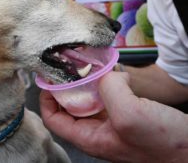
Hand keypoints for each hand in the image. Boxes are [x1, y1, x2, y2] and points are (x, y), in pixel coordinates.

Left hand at [40, 72, 187, 162]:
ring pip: (89, 101)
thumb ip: (111, 90)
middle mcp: (97, 132)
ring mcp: (112, 124)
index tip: (48, 78)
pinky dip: (107, 84)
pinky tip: (113, 74)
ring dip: (88, 83)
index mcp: (90, 138)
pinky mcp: (126, 116)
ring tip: (89, 66)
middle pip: (69, 108)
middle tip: (69, 67)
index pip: (54, 119)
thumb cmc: (164, 145)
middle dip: (67, 86)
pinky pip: (108, 98)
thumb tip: (108, 74)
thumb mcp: (130, 115)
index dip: (47, 98)